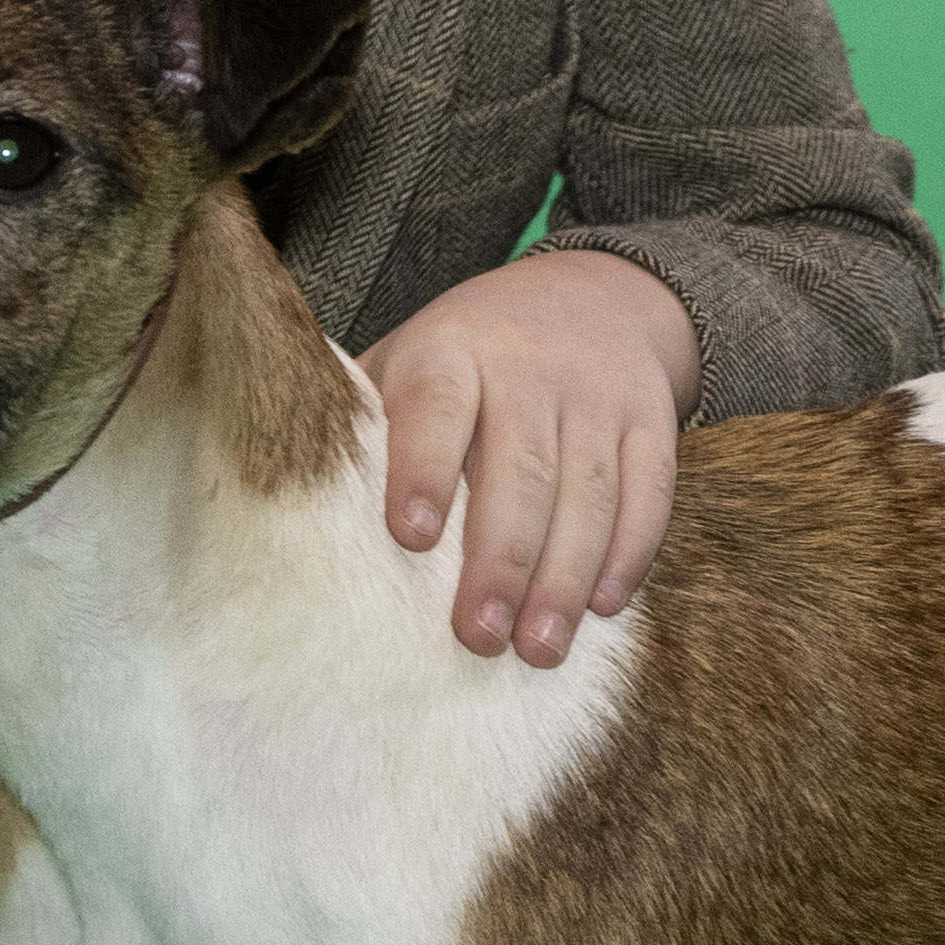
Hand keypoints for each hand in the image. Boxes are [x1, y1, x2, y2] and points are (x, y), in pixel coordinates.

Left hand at [362, 250, 702, 667]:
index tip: (412, 538)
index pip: (438, 409)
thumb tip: (292, 514)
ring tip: (540, 647)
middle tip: (478, 635)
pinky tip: (604, 605)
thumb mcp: (409, 364)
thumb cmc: (466, 361)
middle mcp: (529, 368)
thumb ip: (364, 424)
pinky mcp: (652, 422)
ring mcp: (598, 395)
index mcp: (450, 353)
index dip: (425, 470)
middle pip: (520, 468)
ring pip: (588, 490)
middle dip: (501, 560)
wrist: (592, 297)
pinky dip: (629, 552)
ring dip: (564, 576)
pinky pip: (649, 492)